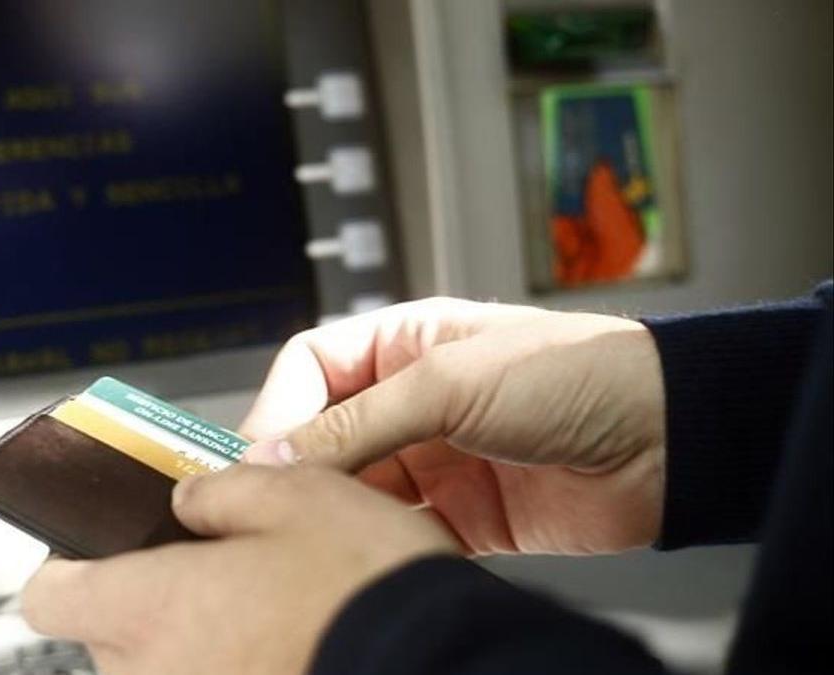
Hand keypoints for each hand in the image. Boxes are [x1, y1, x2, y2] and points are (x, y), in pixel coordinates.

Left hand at [22, 465, 458, 674]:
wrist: (444, 667)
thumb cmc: (367, 592)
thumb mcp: (297, 495)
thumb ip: (222, 491)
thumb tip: (189, 499)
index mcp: (151, 608)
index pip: (49, 594)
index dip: (69, 563)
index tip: (98, 548)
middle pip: (108, 634)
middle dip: (149, 599)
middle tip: (210, 570)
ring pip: (164, 668)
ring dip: (197, 642)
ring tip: (264, 612)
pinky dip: (235, 669)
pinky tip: (287, 647)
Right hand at [240, 298, 665, 554]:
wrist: (668, 440)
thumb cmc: (573, 375)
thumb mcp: (448, 385)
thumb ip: (357, 422)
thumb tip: (273, 455)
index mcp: (405, 345)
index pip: (310, 370)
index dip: (274, 410)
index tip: (252, 458)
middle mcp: (413, 400)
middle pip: (325, 433)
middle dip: (297, 467)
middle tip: (268, 506)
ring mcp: (436, 458)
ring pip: (357, 488)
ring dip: (339, 509)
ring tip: (322, 530)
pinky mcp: (461, 515)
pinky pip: (399, 531)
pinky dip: (382, 543)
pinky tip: (376, 550)